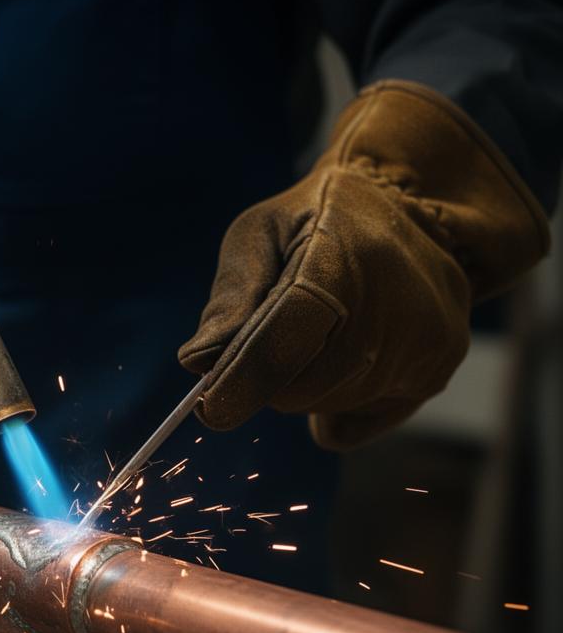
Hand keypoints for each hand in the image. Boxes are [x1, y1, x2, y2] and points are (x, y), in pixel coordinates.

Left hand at [179, 80, 548, 448]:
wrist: (417, 209)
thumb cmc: (319, 220)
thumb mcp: (261, 232)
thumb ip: (230, 294)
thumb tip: (198, 362)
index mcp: (341, 258)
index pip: (286, 338)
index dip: (245, 378)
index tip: (209, 408)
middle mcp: (393, 309)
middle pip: (300, 387)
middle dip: (269, 375)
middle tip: (276, 333)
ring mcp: (422, 346)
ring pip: (326, 405)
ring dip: (303, 383)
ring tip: (320, 330)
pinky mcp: (435, 373)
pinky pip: (354, 422)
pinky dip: (335, 401)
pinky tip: (344, 356)